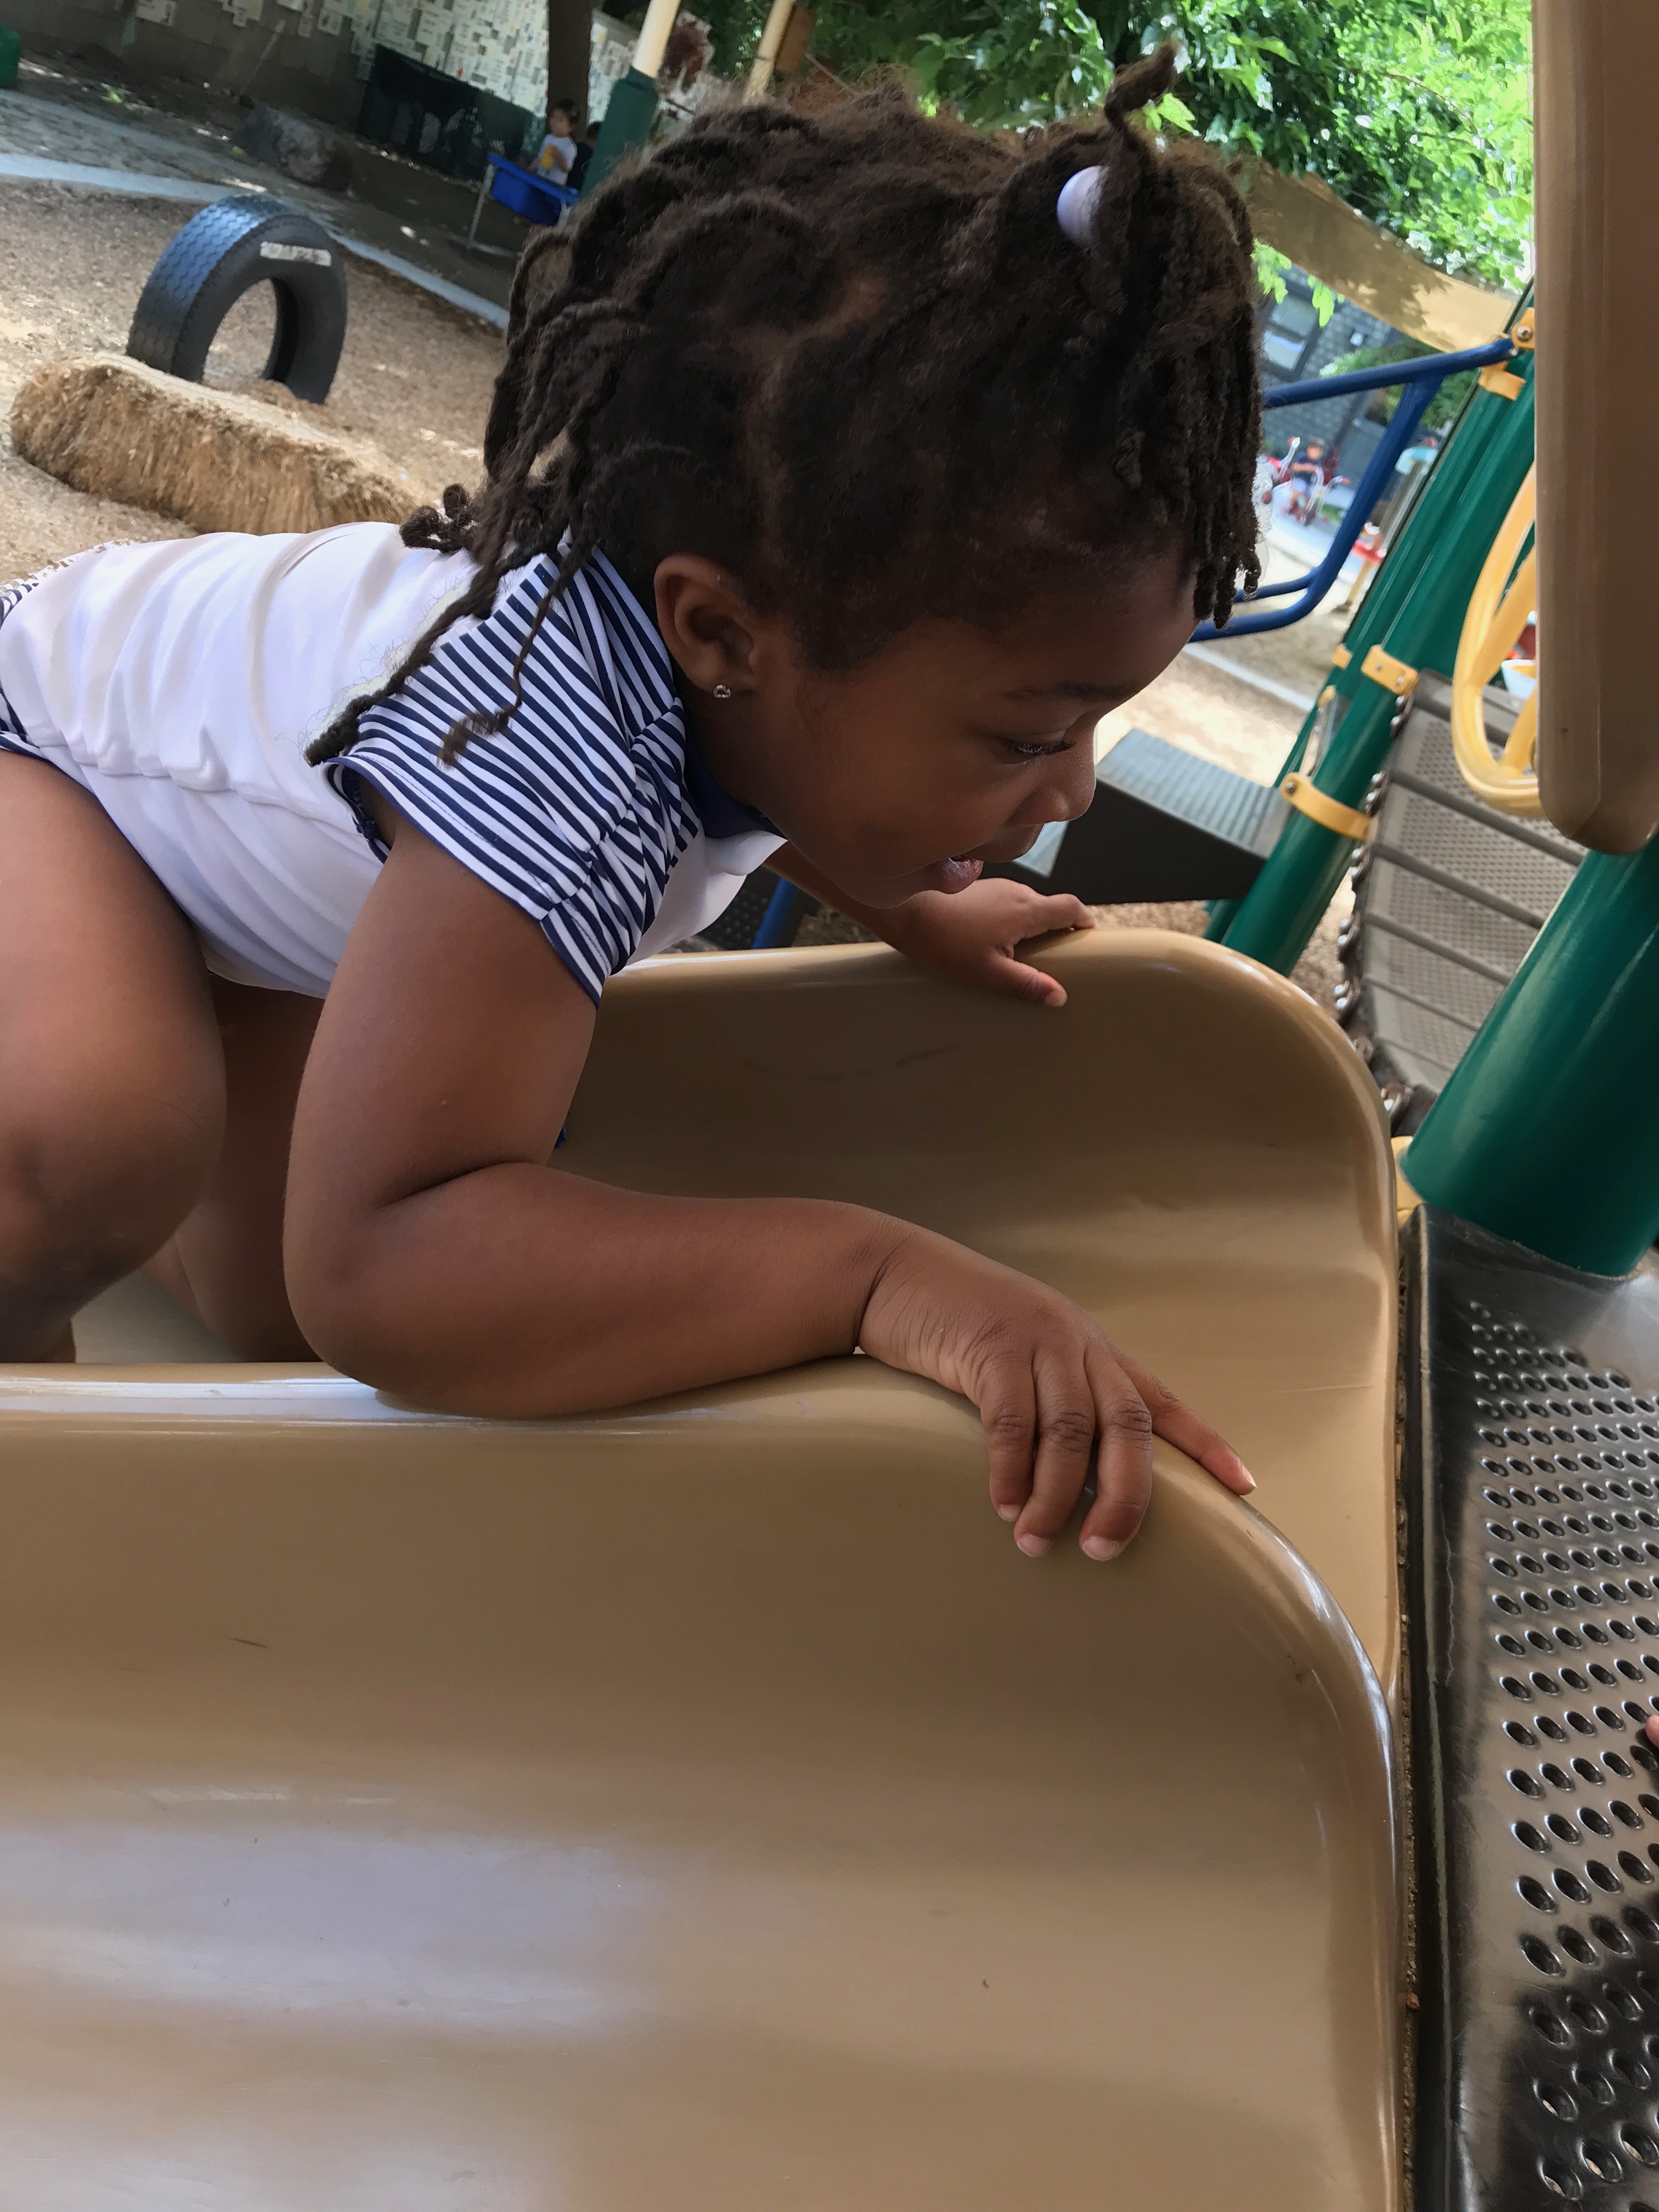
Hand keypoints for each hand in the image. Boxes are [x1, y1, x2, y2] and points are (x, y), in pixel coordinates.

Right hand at [859, 1226, 1253, 1558]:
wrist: (895, 1274)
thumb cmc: (959, 1325)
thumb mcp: (1023, 1355)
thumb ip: (1053, 1401)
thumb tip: (1072, 1483)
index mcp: (1092, 1351)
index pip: (1162, 1403)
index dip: (1205, 1445)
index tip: (1243, 1487)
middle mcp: (1077, 1344)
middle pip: (1127, 1426)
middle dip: (1126, 1495)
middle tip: (1105, 1549)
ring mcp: (1037, 1341)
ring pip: (1071, 1430)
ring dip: (1058, 1496)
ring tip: (1037, 1541)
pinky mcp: (990, 1345)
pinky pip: (1012, 1420)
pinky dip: (1011, 1470)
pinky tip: (1004, 1504)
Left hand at [880, 878, 1094, 1006]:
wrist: (907, 913)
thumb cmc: (945, 942)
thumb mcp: (987, 972)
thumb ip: (1026, 984)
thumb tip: (1059, 996)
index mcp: (1026, 909)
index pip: (1072, 908)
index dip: (1084, 922)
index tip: (1087, 941)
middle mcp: (1017, 892)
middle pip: (1052, 908)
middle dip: (1059, 930)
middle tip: (1055, 959)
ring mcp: (998, 888)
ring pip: (1029, 906)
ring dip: (1033, 926)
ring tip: (1023, 955)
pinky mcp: (981, 890)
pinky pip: (1009, 904)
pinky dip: (1013, 921)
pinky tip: (995, 942)